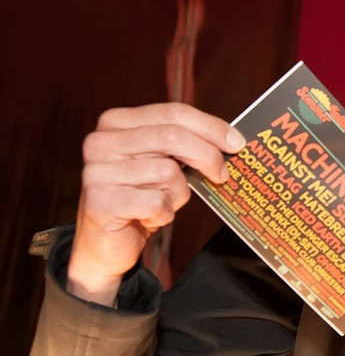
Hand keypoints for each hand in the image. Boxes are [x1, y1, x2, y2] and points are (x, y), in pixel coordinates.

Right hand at [67, 103, 245, 305]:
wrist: (107, 243)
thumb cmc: (141, 196)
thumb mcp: (162, 162)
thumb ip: (185, 145)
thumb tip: (232, 140)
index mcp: (116, 122)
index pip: (173, 112)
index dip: (210, 126)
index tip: (237, 143)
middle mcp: (101, 142)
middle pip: (173, 136)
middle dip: (207, 156)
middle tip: (222, 175)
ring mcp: (97, 172)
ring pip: (167, 172)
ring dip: (178, 193)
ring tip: (164, 202)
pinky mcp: (100, 203)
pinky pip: (156, 202)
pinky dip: (164, 214)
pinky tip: (150, 217)